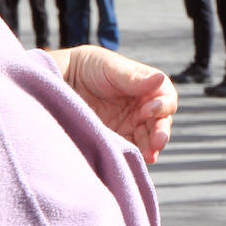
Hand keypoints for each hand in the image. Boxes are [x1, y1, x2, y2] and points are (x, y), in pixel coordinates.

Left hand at [48, 46, 176, 163]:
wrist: (61, 81)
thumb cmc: (88, 67)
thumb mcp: (111, 68)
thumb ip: (135, 78)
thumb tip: (161, 78)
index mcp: (146, 87)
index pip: (165, 98)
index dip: (163, 105)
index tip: (150, 110)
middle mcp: (142, 107)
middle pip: (161, 122)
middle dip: (161, 132)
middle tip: (157, 141)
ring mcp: (130, 125)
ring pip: (149, 139)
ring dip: (152, 147)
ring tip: (150, 155)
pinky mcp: (117, 139)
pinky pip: (132, 150)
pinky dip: (136, 155)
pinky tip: (137, 159)